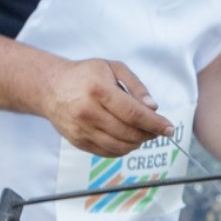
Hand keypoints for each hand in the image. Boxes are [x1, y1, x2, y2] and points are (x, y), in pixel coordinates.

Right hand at [39, 59, 174, 156]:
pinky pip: (108, 152)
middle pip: (129, 133)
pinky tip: (128, 139)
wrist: (51, 87)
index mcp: (98, 90)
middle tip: (158, 130)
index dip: (155, 124)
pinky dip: (123, 149)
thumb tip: (153, 107)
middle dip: (150, 134)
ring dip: (138, 143)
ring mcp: (81, 129)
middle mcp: (88, 112)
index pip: (134, 114)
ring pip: (120, 146)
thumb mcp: (113, 68)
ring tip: (143, 133)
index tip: (170, 128)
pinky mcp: (78, 141)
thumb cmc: (86, 75)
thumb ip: (136, 86)